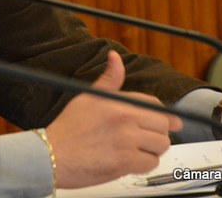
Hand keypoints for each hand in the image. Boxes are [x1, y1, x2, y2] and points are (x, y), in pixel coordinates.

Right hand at [46, 51, 182, 188]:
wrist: (52, 155)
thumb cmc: (67, 128)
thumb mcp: (87, 97)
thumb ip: (108, 80)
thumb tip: (115, 57)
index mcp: (118, 103)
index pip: (154, 104)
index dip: (164, 114)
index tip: (169, 121)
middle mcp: (125, 120)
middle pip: (163, 124)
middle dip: (160, 132)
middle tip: (150, 138)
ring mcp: (126, 142)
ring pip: (161, 145)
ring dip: (154, 149)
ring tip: (140, 150)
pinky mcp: (125, 162)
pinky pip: (151, 163)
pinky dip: (145, 164)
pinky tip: (132, 161)